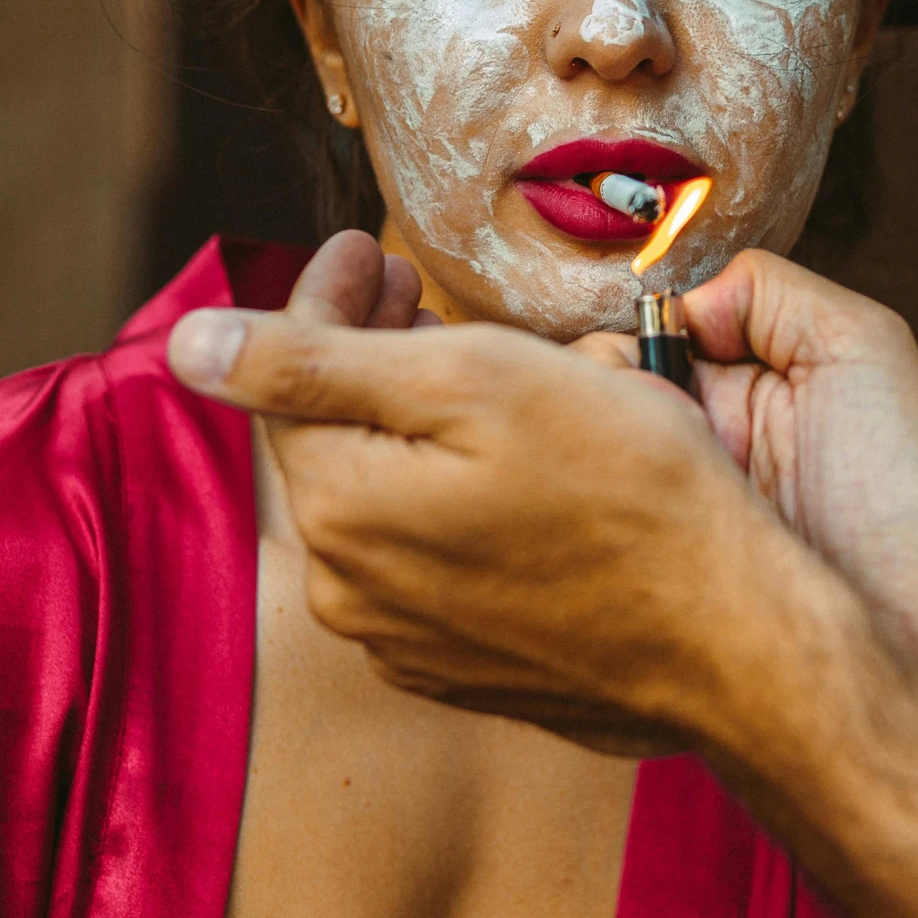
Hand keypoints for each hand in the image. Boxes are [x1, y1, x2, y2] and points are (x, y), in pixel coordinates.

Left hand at [168, 235, 853, 757]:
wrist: (733, 640)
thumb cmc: (626, 491)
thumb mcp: (472, 383)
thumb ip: (312, 362)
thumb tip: (185, 347)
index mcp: (339, 508)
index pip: (288, 375)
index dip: (327, 295)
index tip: (370, 248)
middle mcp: (348, 591)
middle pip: (330, 440)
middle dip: (359, 353)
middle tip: (408, 286)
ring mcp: (404, 642)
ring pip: (378, 500)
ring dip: (402, 424)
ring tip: (460, 365)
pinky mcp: (462, 669)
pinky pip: (423, 560)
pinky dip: (442, 497)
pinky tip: (501, 466)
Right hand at [582, 252, 917, 680]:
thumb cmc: (910, 494)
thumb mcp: (863, 346)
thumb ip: (770, 292)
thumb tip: (683, 301)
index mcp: (740, 380)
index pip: (641, 332)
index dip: (637, 337)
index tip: (664, 357)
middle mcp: (694, 436)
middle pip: (593, 388)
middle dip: (613, 390)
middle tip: (670, 421)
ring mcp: (668, 501)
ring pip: (579, 451)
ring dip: (609, 446)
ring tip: (672, 471)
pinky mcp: (649, 564)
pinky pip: (590, 521)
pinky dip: (602, 505)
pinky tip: (653, 513)